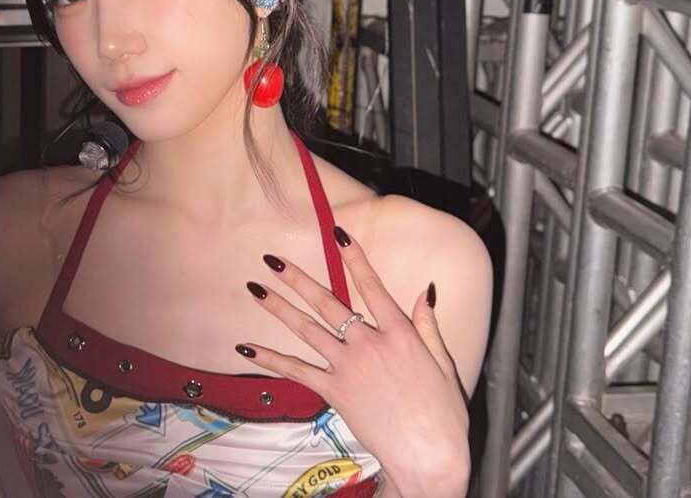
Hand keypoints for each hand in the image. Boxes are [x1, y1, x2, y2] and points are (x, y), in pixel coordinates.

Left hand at [237, 229, 469, 497]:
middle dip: (297, 278)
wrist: (429, 457)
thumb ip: (428, 326)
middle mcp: (370, 344)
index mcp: (400, 334)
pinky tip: (246, 348)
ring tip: (254, 289)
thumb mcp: (444, 365)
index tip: (338, 234)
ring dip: (277, 308)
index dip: (355, 258)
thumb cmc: (444, 416)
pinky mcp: (335, 392)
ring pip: (306, 330)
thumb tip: (424, 290)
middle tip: (272, 259)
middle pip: (327, 303)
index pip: (372, 287)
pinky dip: (270, 359)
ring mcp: (349, 367)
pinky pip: (297, 370)